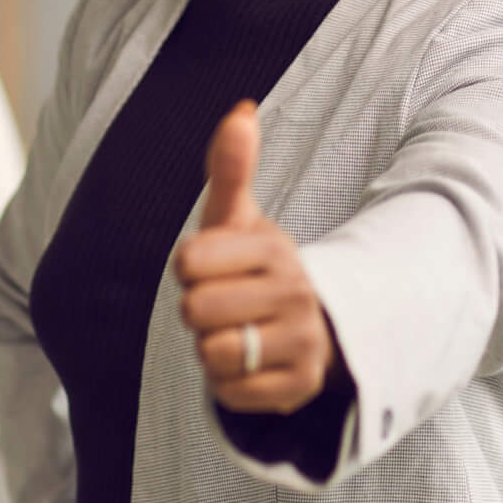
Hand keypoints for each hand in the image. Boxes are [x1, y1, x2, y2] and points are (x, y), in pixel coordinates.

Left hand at [174, 102, 335, 413]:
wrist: (313, 324)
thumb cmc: (254, 266)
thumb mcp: (239, 220)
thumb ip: (231, 168)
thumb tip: (242, 108)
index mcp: (275, 248)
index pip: (189, 262)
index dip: (189, 267)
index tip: (212, 267)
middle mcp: (296, 293)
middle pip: (195, 312)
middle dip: (199, 312)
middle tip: (226, 305)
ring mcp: (303, 342)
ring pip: (212, 355)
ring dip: (212, 350)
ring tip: (238, 334)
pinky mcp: (300, 388)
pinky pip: (231, 393)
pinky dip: (229, 385)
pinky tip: (251, 364)